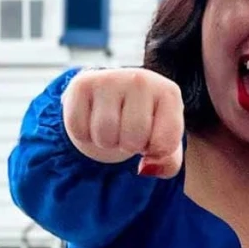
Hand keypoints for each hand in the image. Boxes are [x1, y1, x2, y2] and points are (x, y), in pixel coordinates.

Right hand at [61, 68, 184, 178]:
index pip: (163, 145)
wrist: (114, 95)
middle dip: (128, 146)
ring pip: (104, 136)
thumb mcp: (163, 143)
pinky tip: (93, 118)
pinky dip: (84, 134)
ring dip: (106, 142)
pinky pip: (79, 130)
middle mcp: (141, 80)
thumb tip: (144, 168)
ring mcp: (110, 79)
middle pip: (132, 140)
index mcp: (169, 94)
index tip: (152, 136)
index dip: (154, 151)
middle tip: (127, 130)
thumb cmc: (145, 123)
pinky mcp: (82, 84)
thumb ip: (168, 164)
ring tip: (112, 125)